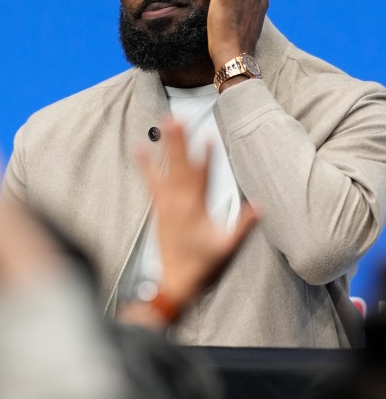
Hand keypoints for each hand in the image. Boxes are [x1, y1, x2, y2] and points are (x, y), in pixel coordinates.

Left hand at [136, 119, 257, 311]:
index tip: (208, 137)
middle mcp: (178, 202)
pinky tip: (139, 148)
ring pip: (165, 169)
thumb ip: (243, 226)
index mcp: (196, 209)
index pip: (203, 178)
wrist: (175, 281)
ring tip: (164, 124)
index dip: (206, 157)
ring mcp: (166, 203)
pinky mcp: (158, 207)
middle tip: (177, 118)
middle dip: (179, 142)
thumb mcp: (227, 248)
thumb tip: (261, 206)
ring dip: (165, 146)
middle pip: (180, 166)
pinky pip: (150, 181)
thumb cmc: (203, 265)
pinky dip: (145, 165)